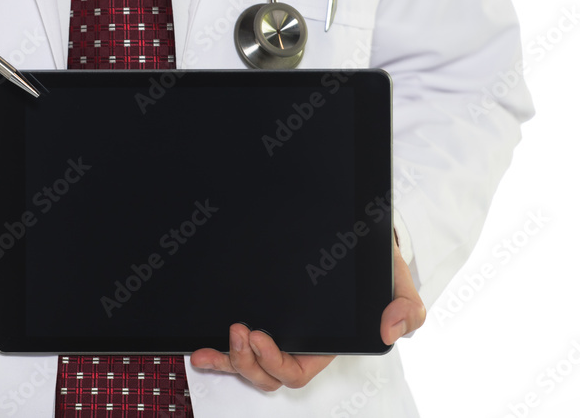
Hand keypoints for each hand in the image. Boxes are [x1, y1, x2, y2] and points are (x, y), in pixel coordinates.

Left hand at [189, 236, 425, 390]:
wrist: (353, 231)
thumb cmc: (372, 263)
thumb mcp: (397, 281)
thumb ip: (405, 306)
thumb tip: (391, 330)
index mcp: (326, 344)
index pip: (297, 370)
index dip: (275, 364)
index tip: (259, 337)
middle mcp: (297, 342)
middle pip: (266, 374)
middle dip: (246, 361)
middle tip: (238, 331)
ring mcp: (275, 329)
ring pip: (247, 364)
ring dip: (227, 358)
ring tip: (214, 342)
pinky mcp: (258, 313)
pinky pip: (235, 342)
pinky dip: (216, 349)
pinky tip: (200, 347)